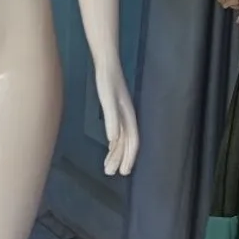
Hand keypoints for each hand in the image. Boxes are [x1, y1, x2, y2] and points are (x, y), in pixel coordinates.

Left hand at [95, 58, 138, 178]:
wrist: (106, 65)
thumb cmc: (107, 81)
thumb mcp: (108, 100)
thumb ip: (111, 119)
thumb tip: (112, 139)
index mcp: (128, 116)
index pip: (132, 142)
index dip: (129, 157)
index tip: (123, 171)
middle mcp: (127, 117)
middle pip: (127, 143)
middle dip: (121, 159)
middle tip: (112, 173)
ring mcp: (122, 114)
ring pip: (121, 139)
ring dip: (116, 153)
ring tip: (108, 167)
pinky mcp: (115, 110)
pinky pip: (117, 131)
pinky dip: (114, 142)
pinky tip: (110, 147)